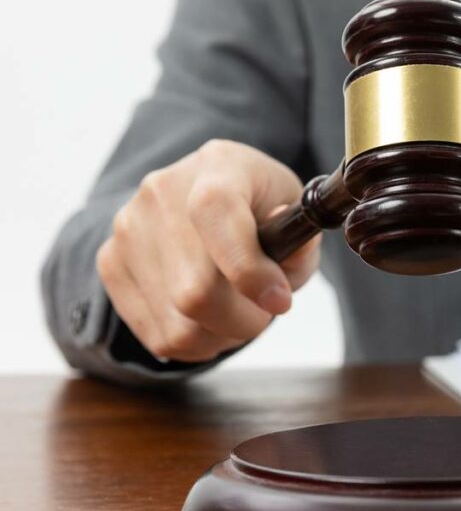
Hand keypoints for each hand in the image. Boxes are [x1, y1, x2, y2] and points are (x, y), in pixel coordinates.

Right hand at [96, 139, 320, 361]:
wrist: (205, 195)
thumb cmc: (260, 208)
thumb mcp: (295, 214)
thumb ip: (300, 244)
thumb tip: (281, 268)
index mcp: (218, 167)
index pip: (215, 213)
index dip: (249, 270)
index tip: (280, 300)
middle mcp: (162, 192)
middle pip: (196, 290)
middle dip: (245, 320)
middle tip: (264, 311)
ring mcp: (128, 228)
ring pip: (179, 325)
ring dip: (222, 336)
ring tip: (238, 313)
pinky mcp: (111, 262)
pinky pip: (158, 335)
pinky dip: (196, 343)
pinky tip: (210, 319)